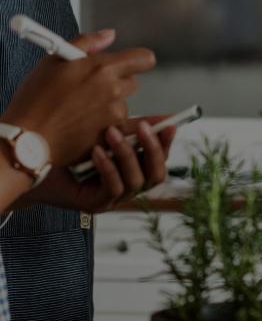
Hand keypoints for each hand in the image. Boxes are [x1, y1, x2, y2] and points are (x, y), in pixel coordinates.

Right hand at [0, 30, 155, 166]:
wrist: (27, 139)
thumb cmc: (35, 100)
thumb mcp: (54, 60)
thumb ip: (87, 43)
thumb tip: (109, 35)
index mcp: (103, 68)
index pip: (143, 59)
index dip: (138, 60)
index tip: (130, 63)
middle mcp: (114, 91)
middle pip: (132, 82)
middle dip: (117, 83)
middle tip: (91, 89)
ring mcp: (115, 116)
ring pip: (123, 106)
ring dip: (110, 106)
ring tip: (81, 111)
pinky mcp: (112, 136)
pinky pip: (120, 128)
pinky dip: (109, 127)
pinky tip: (87, 127)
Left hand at [19, 116, 175, 212]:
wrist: (31, 165)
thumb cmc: (67, 149)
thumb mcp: (105, 133)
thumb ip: (132, 127)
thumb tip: (162, 115)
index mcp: (133, 169)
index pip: (160, 160)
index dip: (167, 144)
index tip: (170, 125)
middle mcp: (127, 186)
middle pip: (156, 175)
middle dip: (152, 150)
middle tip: (143, 127)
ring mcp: (113, 199)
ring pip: (136, 182)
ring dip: (126, 155)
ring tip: (111, 133)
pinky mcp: (96, 205)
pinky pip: (113, 189)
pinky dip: (108, 168)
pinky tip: (97, 152)